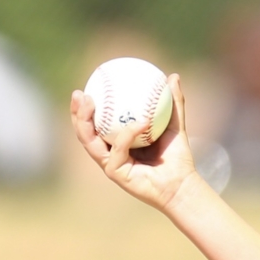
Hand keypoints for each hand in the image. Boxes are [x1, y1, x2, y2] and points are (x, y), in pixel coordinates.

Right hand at [71, 73, 198, 211]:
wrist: (182, 183)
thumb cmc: (177, 157)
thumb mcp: (175, 124)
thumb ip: (173, 102)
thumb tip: (173, 76)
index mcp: (118, 142)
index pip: (96, 123)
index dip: (86, 106)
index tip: (89, 84)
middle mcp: (109, 152)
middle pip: (84, 132)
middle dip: (77, 113)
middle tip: (79, 93)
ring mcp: (110, 163)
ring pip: (89, 142)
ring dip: (84, 122)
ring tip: (89, 103)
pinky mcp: (116, 173)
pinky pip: (117, 149)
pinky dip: (128, 133)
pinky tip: (142, 121)